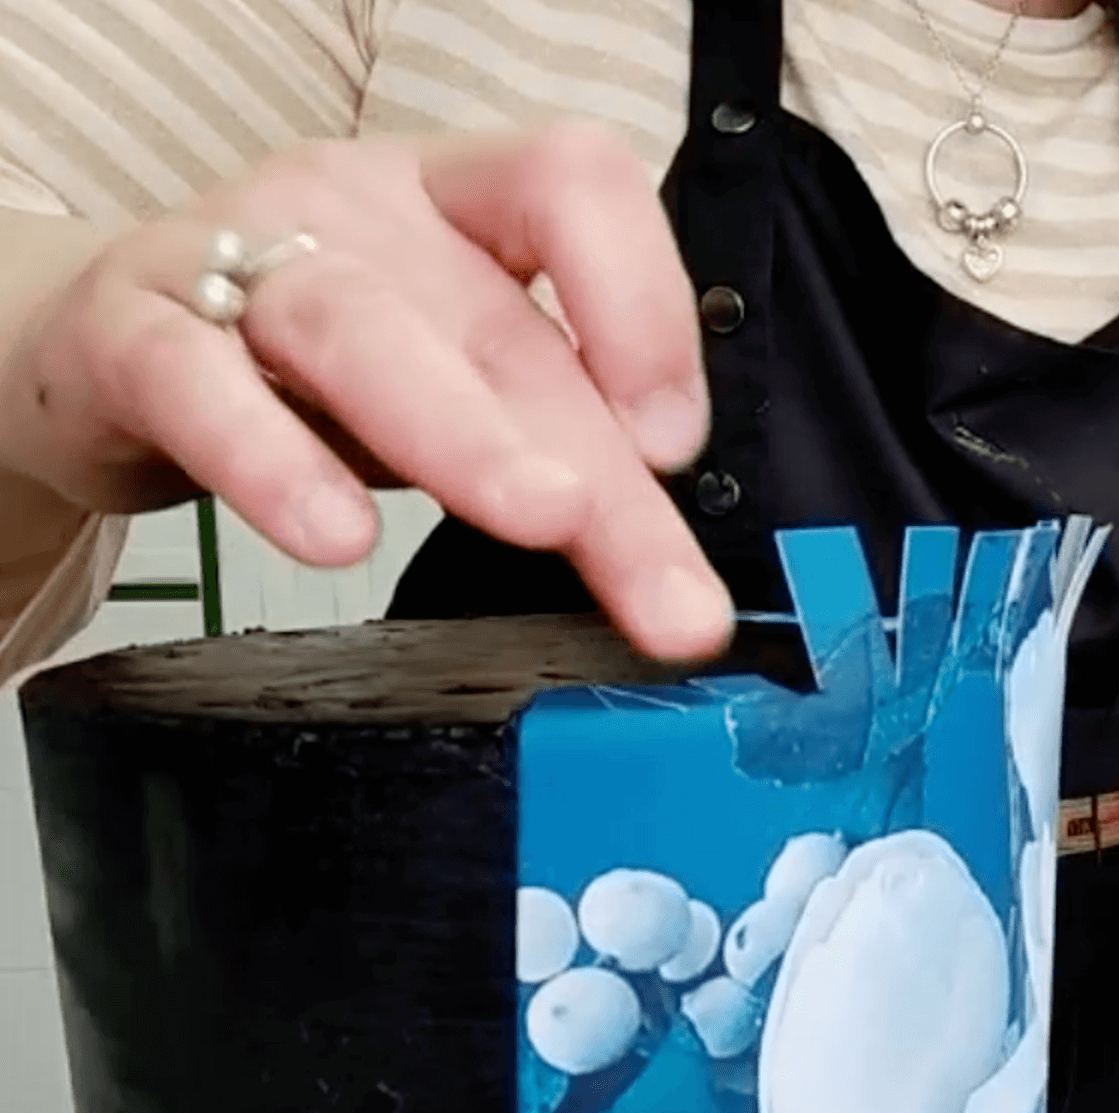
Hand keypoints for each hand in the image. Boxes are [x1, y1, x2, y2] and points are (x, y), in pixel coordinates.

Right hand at [0, 124, 729, 660]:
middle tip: (665, 589)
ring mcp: (236, 260)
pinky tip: (332, 533)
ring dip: (466, 435)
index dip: (643, 303)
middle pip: (497, 325)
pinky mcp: (134, 338)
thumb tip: (677, 567)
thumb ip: (562, 442)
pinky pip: (199, 385)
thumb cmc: (318, 370)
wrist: (111, 354)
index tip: (676, 445)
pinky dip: (269, 458)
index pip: (573, 188)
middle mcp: (359, 211)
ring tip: (541, 518)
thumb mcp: (459, 386)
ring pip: (362, 332)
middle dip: (596, 466)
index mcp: (459, 203)